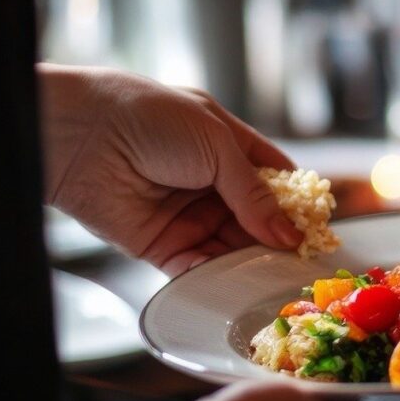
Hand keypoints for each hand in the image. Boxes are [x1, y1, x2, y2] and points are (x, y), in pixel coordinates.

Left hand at [39, 65, 300, 273]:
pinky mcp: (160, 244)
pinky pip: (196, 265)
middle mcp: (207, 180)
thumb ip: (253, 193)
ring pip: (230, 244)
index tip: (318, 224)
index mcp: (224, 144)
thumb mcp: (216, 144)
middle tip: (303, 259)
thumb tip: (288, 233)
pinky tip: (240, 282)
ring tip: (277, 275)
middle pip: (255, 217)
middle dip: (277, 237)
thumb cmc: (149, 118)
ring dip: (252, 260)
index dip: (295, 199)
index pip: (271, 176)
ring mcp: (185, 213)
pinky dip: (218, 276)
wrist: (81, 135)